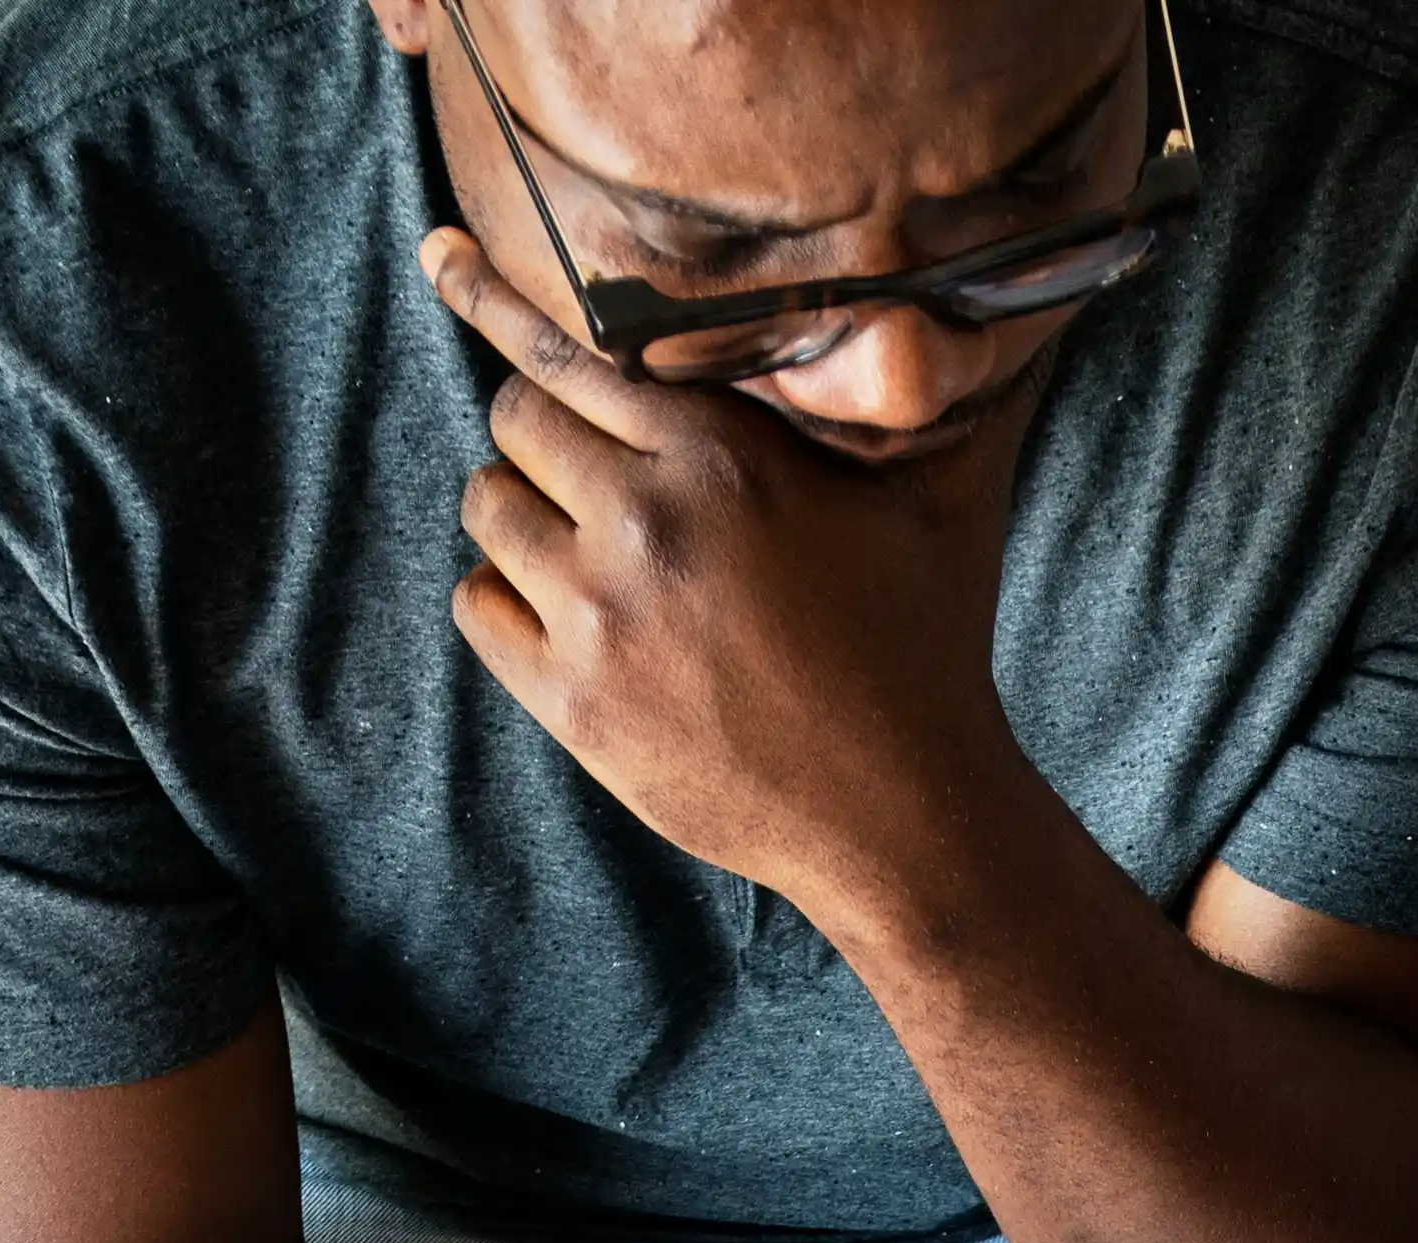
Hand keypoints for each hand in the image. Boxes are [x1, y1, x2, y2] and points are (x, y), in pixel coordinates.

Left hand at [424, 229, 1027, 909]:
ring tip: (586, 548)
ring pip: (488, 507)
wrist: (904, 811)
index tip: (444, 256)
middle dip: (543, 431)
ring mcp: (600, 614)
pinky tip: (565, 614)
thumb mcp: (935, 494)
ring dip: (522, 516)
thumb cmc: (925, 642)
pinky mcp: (571, 702)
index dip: (502, 303)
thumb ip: (909, 391)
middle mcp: (648, 518)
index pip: (571, 349)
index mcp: (723, 453)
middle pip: (515, 417)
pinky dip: (504, 598)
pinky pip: (475, 605)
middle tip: (588, 470)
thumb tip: (973, 287)